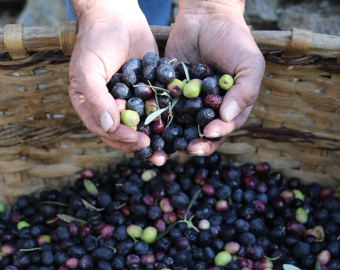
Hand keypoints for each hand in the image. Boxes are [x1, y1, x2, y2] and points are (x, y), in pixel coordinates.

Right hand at [68, 0, 167, 164]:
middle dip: (139, 144)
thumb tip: (108, 126)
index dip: (120, 138)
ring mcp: (129, 99)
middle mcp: (109, 106)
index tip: (137, 140)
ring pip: (141, 124)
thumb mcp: (88, 68)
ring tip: (170, 150)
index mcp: (90, 105)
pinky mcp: (147, 90)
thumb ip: (95, 97)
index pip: (104, 129)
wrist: (116, 15)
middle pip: (123, 132)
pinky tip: (178, 126)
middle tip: (157, 152)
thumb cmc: (96, 41)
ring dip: (154, 138)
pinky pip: (155, 107)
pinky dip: (164, 118)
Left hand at [165, 0, 264, 156]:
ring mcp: (188, 100)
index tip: (208, 132)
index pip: (225, 126)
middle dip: (196, 143)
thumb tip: (227, 117)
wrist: (205, 15)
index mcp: (230, 105)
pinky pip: (163, 108)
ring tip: (167, 148)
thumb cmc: (233, 39)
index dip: (218, 134)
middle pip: (202, 132)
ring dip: (174, 139)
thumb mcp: (249, 64)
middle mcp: (208, 107)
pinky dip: (157, 119)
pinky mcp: (169, 91)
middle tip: (187, 149)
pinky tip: (151, 127)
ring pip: (181, 126)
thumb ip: (245, 92)